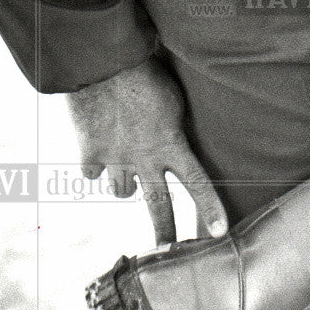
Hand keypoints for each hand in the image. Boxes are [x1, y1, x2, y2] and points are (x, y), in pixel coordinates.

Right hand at [66, 58, 227, 243]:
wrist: (98, 59)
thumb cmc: (143, 71)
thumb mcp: (173, 101)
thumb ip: (176, 130)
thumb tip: (176, 144)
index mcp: (171, 144)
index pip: (197, 184)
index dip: (210, 210)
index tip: (220, 234)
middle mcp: (144, 159)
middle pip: (158, 206)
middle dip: (165, 232)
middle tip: (167, 250)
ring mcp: (116, 159)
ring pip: (121, 192)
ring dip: (125, 185)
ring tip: (127, 172)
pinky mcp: (89, 153)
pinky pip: (92, 174)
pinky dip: (95, 166)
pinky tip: (97, 153)